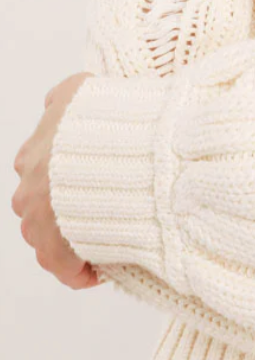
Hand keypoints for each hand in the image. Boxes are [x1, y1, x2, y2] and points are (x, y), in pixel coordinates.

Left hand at [12, 72, 100, 288]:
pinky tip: (99, 268)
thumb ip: (62, 98)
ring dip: (73, 239)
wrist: (121, 148)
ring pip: (47, 239)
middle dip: (67, 213)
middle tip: (101, 210)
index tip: (89, 187)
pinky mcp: (55, 249)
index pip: (39, 176)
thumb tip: (57, 101)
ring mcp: (39, 222)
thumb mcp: (77, 90)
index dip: (65, 184)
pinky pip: (63, 266)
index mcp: (32, 158)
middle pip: (40, 210)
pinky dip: (79, 269)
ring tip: (105, 237)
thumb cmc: (105, 119)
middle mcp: (28, 192)